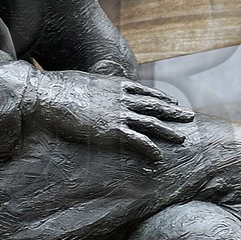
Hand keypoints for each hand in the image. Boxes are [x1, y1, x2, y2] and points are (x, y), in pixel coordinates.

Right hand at [27, 71, 194, 160]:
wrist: (50, 97)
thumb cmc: (58, 89)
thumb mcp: (80, 82)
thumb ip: (92, 87)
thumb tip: (86, 89)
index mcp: (115, 85)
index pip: (144, 91)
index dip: (160, 97)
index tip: (171, 101)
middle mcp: (122, 98)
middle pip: (155, 105)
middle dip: (173, 112)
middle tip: (189, 116)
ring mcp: (119, 114)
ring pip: (152, 123)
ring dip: (169, 130)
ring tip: (183, 138)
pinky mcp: (113, 130)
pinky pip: (138, 141)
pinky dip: (151, 149)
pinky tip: (158, 157)